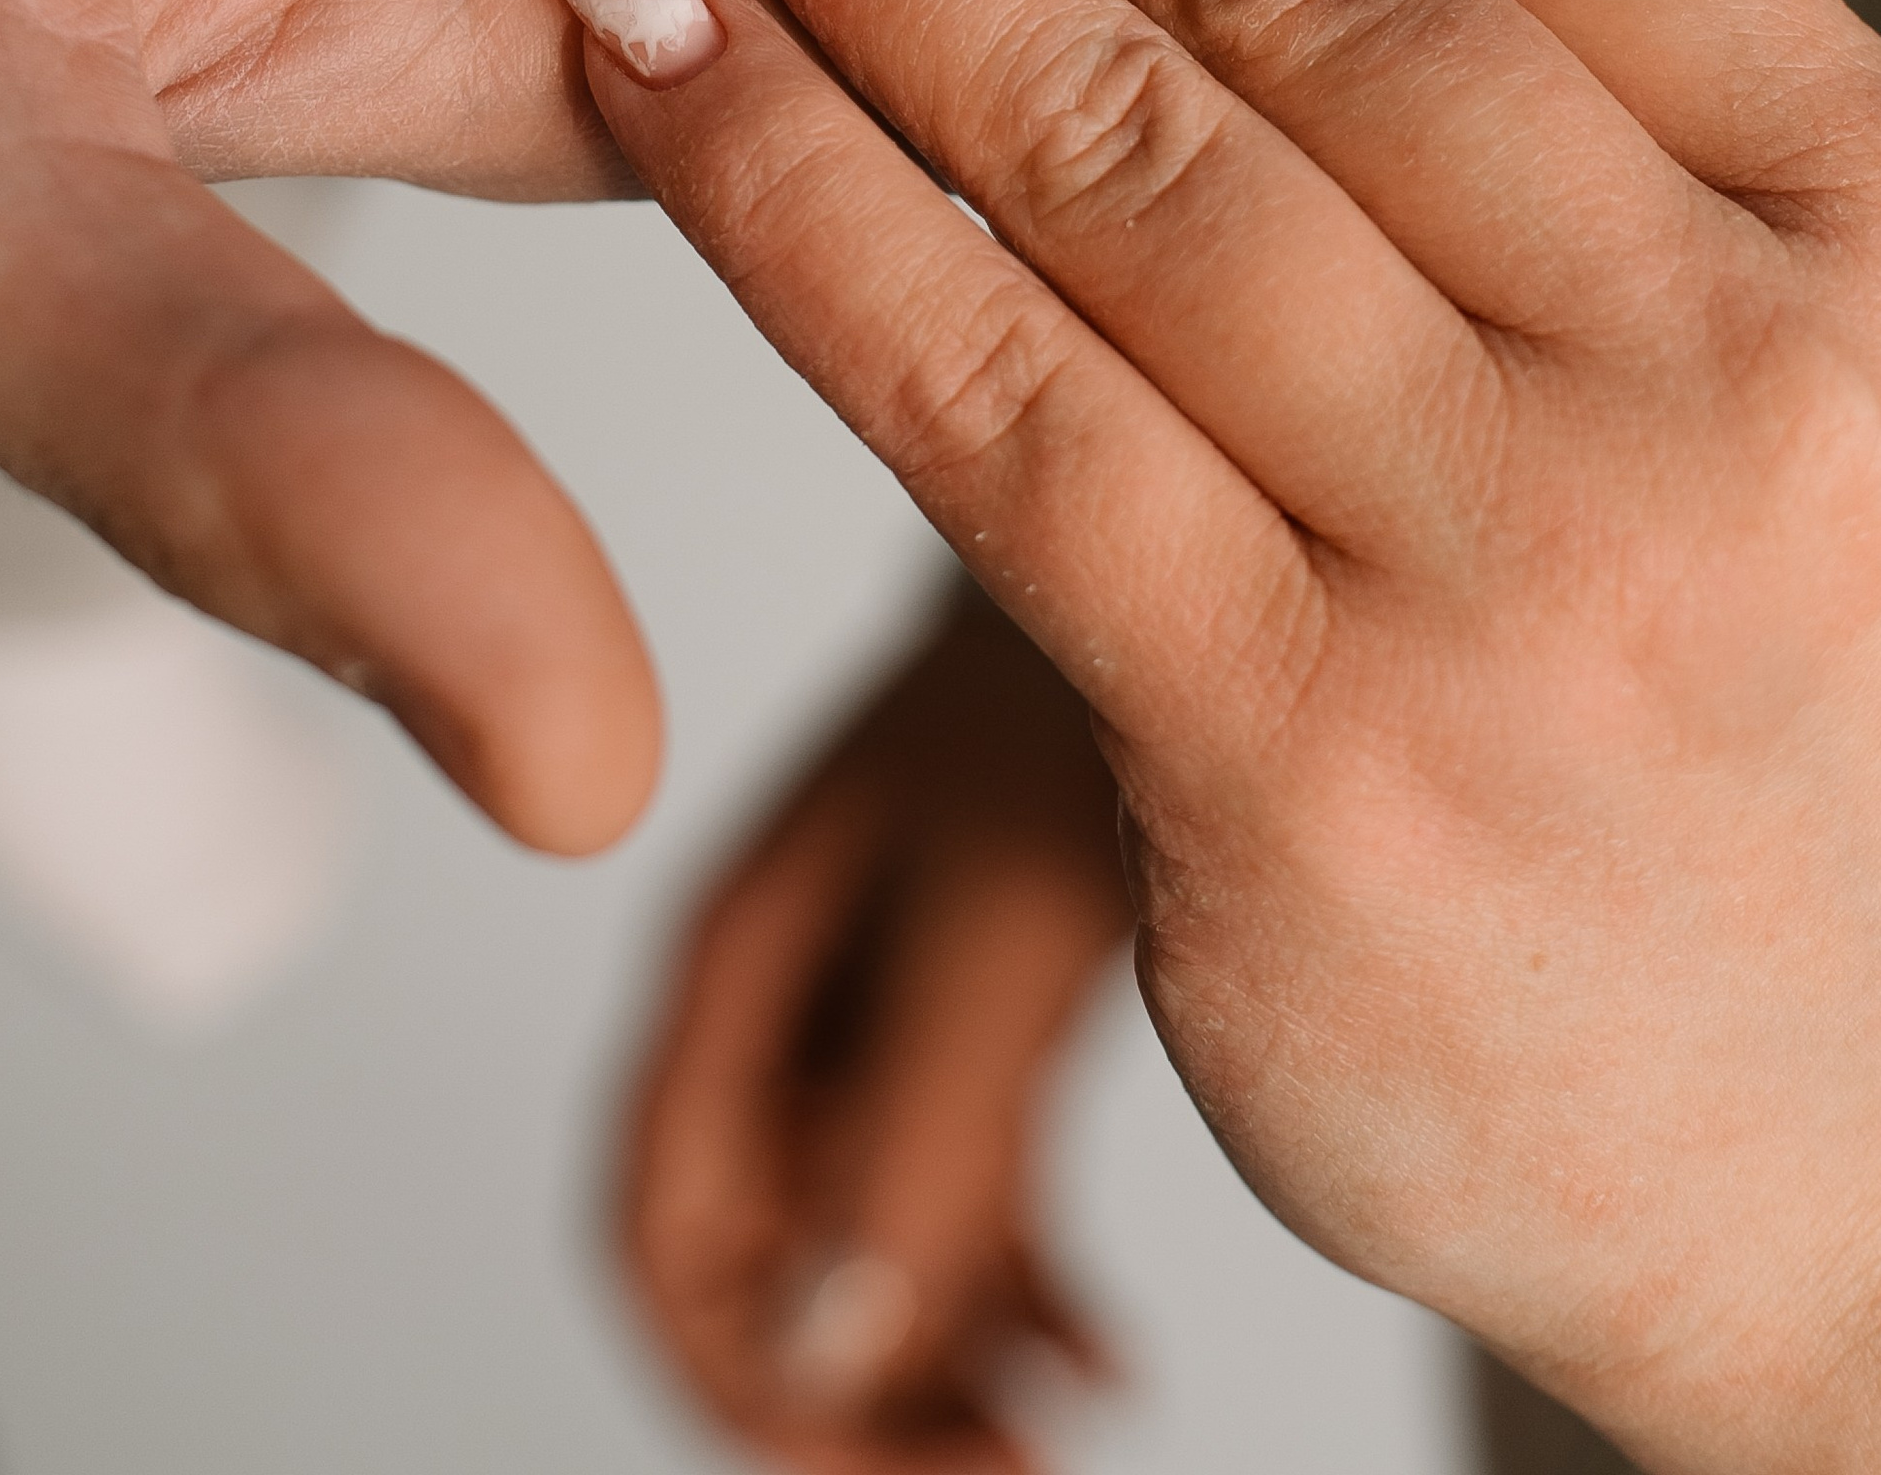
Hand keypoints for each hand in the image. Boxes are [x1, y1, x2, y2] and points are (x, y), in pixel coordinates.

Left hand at [583, 0, 1880, 1466]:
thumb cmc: (1779, 726)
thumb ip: (1637, 128)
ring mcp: (1518, 569)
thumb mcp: (1823, 380)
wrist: (1849, 1178)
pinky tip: (643, 37)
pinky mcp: (1297, 761)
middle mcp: (1725, 368)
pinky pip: (976, 390)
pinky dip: (783, 184)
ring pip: (1114, 140)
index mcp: (1866, 218)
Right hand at [620, 587, 1127, 1473]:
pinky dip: (1011, 1294)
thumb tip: (827, 1346)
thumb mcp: (997, 904)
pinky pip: (954, 1189)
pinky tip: (1110, 1349)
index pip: (670, 1236)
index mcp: (744, 960)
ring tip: (1064, 1430)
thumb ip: (906, 1117)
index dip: (758, 1381)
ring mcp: (887, 987)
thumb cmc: (1088, 657)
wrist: (1211, 502)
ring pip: (863, 1245)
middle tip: (1002, 1473)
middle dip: (856, 1400)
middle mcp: (792, 987)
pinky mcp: (985, 983)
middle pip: (759, 1263)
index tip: (901, 1458)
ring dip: (940, 1364)